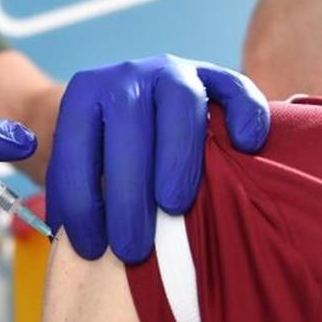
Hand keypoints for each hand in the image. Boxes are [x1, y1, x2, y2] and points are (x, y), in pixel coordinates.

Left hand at [46, 55, 269, 263]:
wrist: (138, 104)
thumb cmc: (106, 153)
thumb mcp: (82, 165)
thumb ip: (80, 191)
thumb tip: (75, 245)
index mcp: (84, 96)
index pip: (76, 148)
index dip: (80, 202)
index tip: (92, 249)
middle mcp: (126, 77)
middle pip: (128, 124)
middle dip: (127, 192)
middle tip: (133, 248)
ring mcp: (172, 72)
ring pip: (180, 101)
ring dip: (177, 156)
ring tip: (174, 207)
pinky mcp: (214, 76)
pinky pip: (234, 87)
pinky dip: (245, 113)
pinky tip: (246, 146)